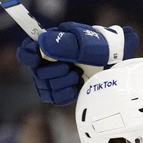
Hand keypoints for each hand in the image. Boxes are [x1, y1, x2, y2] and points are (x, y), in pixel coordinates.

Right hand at [16, 22, 137, 105]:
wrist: (116, 63)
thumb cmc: (100, 48)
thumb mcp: (85, 43)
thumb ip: (64, 44)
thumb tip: (42, 46)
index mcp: (49, 45)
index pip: (26, 52)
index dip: (27, 55)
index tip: (36, 57)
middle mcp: (47, 62)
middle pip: (36, 74)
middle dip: (54, 72)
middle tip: (71, 68)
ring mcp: (53, 78)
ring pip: (45, 88)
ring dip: (62, 83)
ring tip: (77, 75)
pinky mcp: (62, 92)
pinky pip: (55, 99)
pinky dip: (67, 94)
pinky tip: (77, 87)